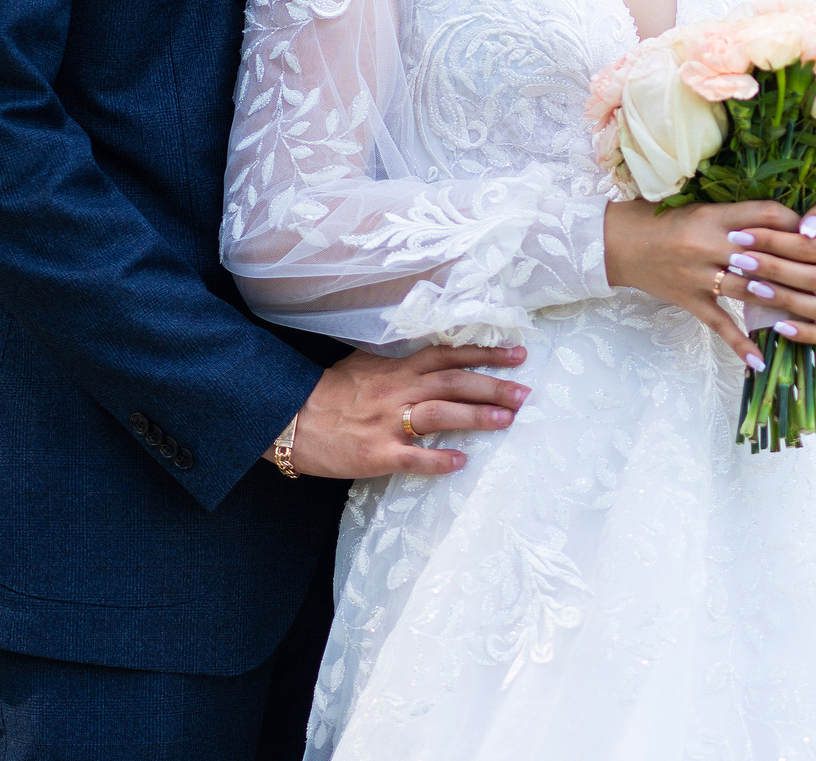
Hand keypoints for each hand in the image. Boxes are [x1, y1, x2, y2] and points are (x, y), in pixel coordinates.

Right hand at [273, 344, 529, 479]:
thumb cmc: (329, 392)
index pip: (450, 355)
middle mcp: (399, 390)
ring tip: (506, 420)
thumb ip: (402, 364)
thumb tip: (437, 360)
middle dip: (492, 386)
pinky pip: (412, 457)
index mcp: (398, 368)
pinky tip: (460, 461)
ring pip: (440, 414)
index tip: (517, 354)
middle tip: (525, 392)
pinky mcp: (376, 453)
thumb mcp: (367, 365)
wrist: (291, 417)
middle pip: (454, 383)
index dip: (485, 353)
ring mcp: (389, 422)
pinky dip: (437, 459)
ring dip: (475, 416)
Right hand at [604, 199, 801, 364]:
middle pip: (764, 255)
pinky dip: (740, 344)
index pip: (765, 215)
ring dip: (779, 301)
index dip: (794, 223)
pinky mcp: (689, 301)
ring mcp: (698, 277)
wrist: (619, 243)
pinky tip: (760, 360)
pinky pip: (719, 325)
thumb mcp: (700, 208)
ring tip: (810, 313)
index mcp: (713, 216)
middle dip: (797, 265)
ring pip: (748, 291)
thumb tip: (783, 220)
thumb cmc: (663, 220)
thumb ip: (737, 215)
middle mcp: (708, 245)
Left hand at [722, 201, 815, 346]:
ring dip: (784, 300)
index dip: (775, 242)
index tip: (743, 236)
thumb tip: (804, 228)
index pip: (810, 247)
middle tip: (739, 260)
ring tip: (752, 288)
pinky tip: (778, 326)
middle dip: (772, 269)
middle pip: (812, 278)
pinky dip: (804, 334)